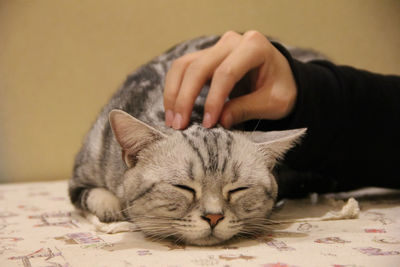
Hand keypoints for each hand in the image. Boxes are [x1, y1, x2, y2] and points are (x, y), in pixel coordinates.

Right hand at [163, 30, 297, 128]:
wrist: (280, 78)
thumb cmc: (281, 89)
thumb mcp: (273, 103)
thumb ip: (246, 109)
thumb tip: (219, 121)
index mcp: (254, 46)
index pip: (226, 72)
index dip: (214, 100)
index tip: (208, 125)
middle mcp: (232, 41)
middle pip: (199, 67)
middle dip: (185, 98)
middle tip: (179, 125)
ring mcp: (216, 47)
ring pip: (184, 66)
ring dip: (174, 93)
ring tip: (172, 120)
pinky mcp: (206, 57)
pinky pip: (183, 69)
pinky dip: (174, 89)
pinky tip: (173, 109)